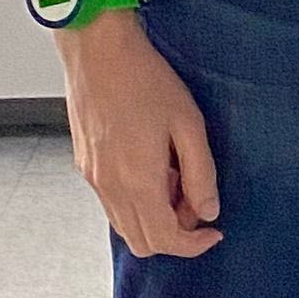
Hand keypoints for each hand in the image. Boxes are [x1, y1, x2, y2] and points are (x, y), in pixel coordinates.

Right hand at [60, 14, 223, 257]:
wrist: (98, 52)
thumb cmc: (146, 80)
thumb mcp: (188, 124)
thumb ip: (200, 173)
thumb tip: (208, 211)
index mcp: (137, 182)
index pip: (164, 240)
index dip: (193, 245)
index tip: (214, 231)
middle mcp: (108, 189)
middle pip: (141, 242)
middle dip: (174, 234)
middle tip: (196, 200)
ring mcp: (92, 178)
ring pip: (124, 224)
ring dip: (154, 217)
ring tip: (176, 176)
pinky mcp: (84, 165)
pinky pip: (112, 203)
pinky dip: (136, 201)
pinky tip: (154, 165)